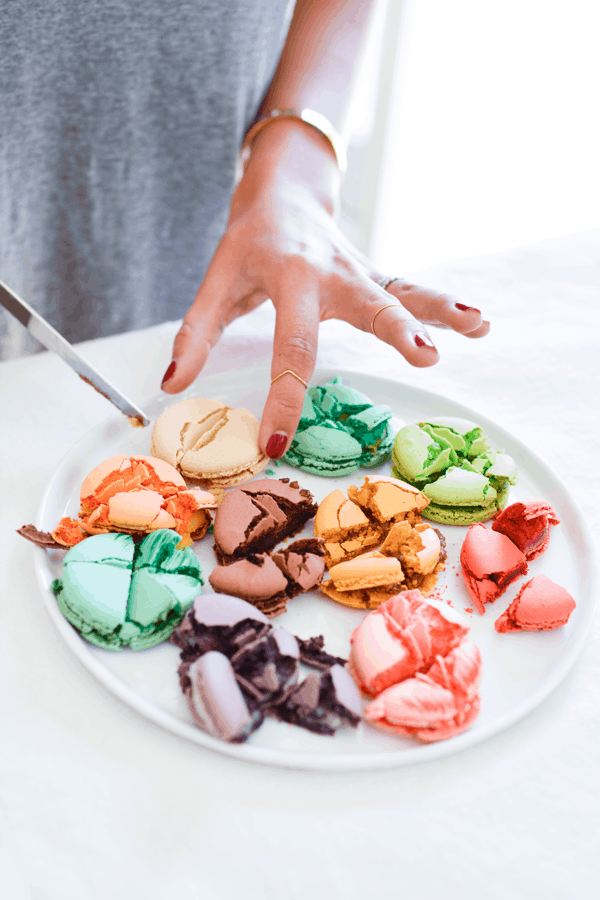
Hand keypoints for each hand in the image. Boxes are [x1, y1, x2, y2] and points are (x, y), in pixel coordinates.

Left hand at [161, 121, 488, 458]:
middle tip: (424, 356)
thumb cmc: (248, 243)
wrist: (283, 192)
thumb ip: (196, 332)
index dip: (284, 398)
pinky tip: (479, 322)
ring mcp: (361, 272)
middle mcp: (333, 273)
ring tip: (478, 326)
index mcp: (289, 276)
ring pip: (404, 291)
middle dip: (396, 329)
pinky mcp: (376, 275)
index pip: (291, 346)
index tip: (277, 444)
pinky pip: (412, 290)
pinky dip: (444, 306)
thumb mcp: (217, 280)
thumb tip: (172, 384)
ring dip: (441, 311)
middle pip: (368, 304)